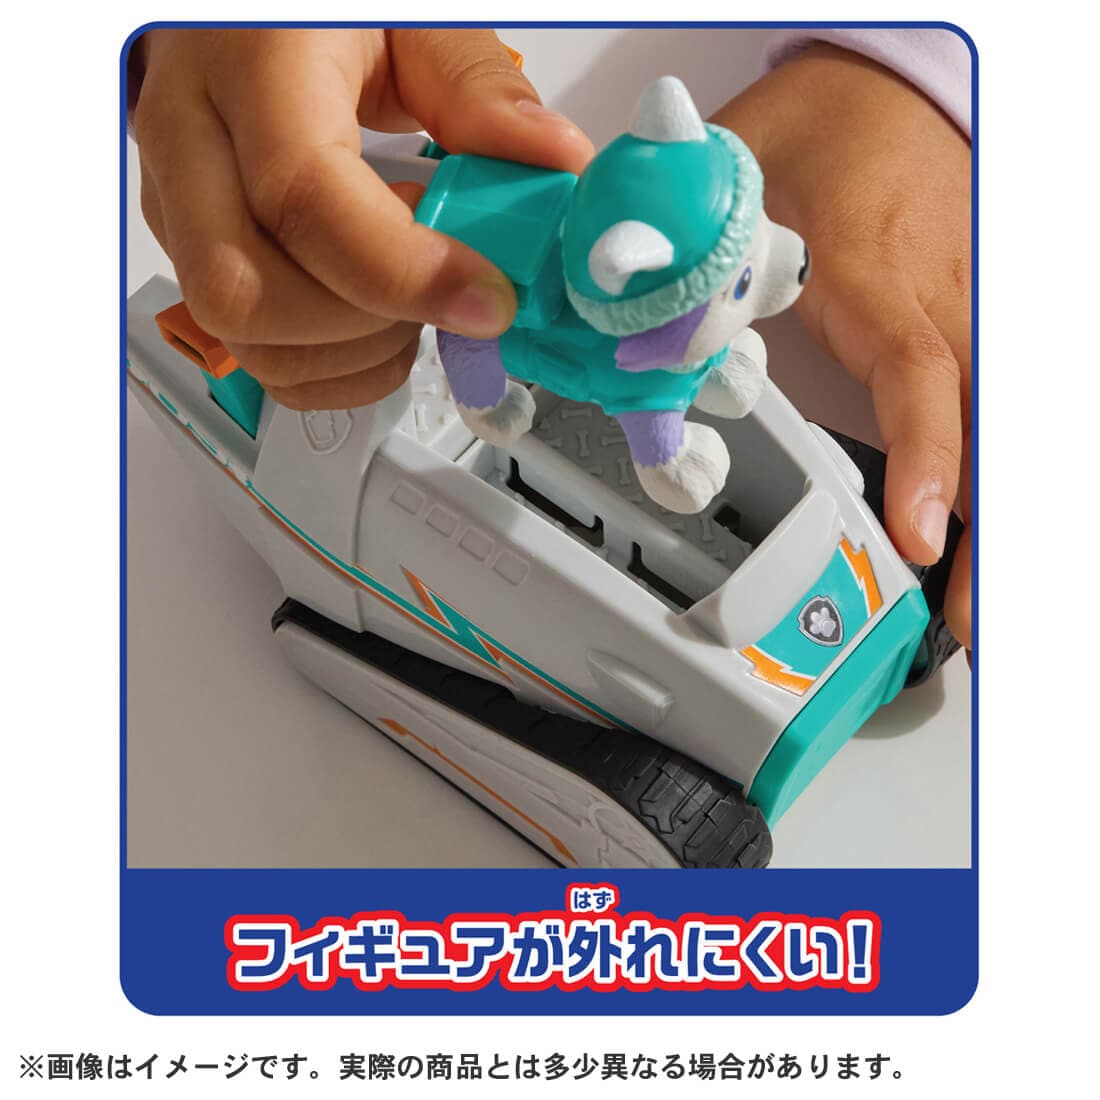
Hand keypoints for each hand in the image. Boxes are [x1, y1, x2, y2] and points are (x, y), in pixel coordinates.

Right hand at [132, 28, 592, 410]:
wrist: (238, 14)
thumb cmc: (318, 9)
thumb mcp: (411, 20)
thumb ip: (480, 89)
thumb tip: (555, 162)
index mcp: (251, 65)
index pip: (305, 197)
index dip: (405, 271)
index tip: (488, 299)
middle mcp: (189, 140)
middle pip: (245, 291)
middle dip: (365, 325)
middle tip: (443, 295)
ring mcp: (175, 205)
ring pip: (244, 338)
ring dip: (352, 352)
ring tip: (412, 300)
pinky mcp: (189, 251)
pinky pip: (252, 354)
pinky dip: (332, 368)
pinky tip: (377, 324)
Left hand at [711, 44, 971, 647]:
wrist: (894, 87)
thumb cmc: (824, 127)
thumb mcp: (739, 166)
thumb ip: (676, 232)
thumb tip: (610, 282)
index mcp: (881, 273)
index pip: (919, 374)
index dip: (925, 459)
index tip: (922, 535)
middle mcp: (939, 298)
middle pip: (984, 425)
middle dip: (981, 528)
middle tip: (961, 619)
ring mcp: (965, 312)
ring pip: (995, 424)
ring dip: (989, 517)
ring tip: (969, 604)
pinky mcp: (969, 322)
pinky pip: (985, 408)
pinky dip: (981, 476)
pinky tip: (972, 530)